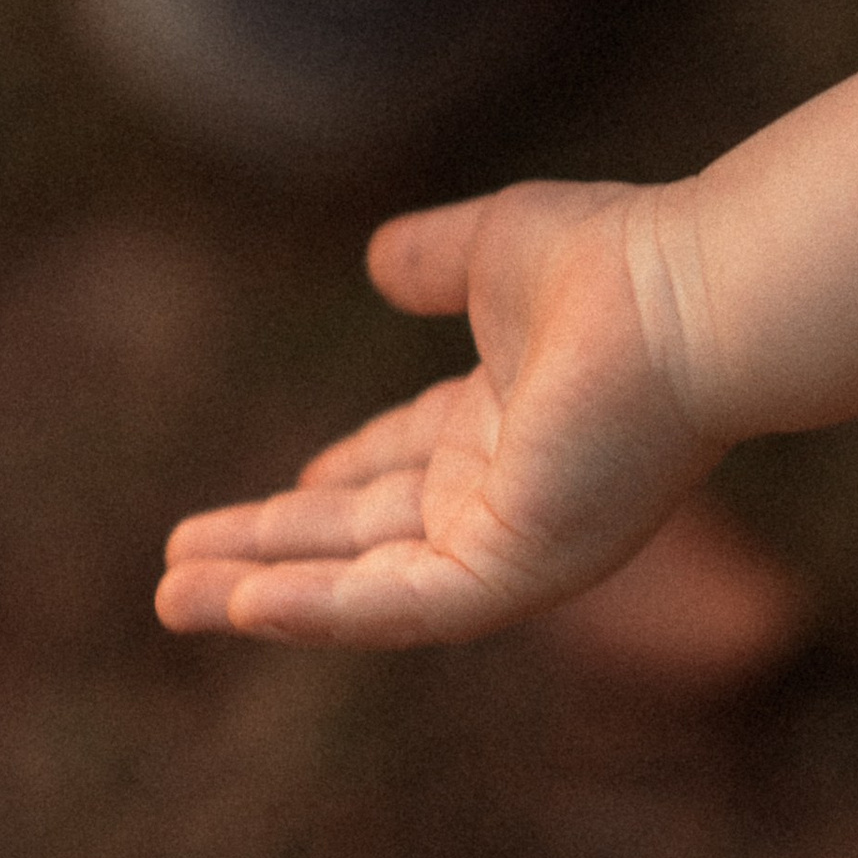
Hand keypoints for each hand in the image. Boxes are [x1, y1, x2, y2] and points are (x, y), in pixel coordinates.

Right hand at [156, 181, 717, 645]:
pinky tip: (244, 603)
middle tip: (177, 568)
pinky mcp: (515, 567)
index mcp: (505, 422)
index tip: (280, 485)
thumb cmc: (611, 261)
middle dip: (269, 551)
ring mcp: (509, 538)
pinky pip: (399, 605)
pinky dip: (318, 609)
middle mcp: (505, 490)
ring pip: (363, 587)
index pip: (400, 465)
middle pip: (361, 537)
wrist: (688, 296)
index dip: (332, 482)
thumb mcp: (491, 248)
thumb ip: (433, 259)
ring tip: (170, 599)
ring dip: (265, 595)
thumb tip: (378, 260)